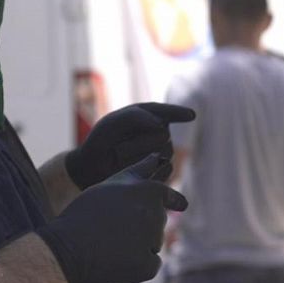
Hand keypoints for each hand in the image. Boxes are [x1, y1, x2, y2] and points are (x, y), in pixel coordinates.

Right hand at [37, 153, 187, 282]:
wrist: (66, 247)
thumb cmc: (85, 212)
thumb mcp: (111, 185)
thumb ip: (139, 171)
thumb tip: (158, 157)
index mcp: (148, 191)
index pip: (168, 196)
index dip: (173, 201)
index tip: (181, 205)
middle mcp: (155, 214)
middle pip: (158, 223)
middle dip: (142, 226)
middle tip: (112, 229)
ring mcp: (152, 241)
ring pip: (153, 244)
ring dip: (138, 246)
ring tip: (109, 244)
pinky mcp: (147, 266)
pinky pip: (150, 265)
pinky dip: (137, 267)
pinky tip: (115, 262)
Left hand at [64, 103, 195, 189]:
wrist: (92, 169)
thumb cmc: (101, 143)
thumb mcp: (110, 124)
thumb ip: (134, 117)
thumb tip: (161, 125)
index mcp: (147, 116)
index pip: (167, 112)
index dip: (178, 113)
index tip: (191, 116)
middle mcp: (158, 132)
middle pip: (163, 135)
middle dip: (139, 142)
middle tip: (116, 147)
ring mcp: (161, 151)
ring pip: (164, 153)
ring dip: (138, 156)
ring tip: (119, 159)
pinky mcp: (162, 170)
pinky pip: (164, 169)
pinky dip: (147, 169)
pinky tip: (131, 169)